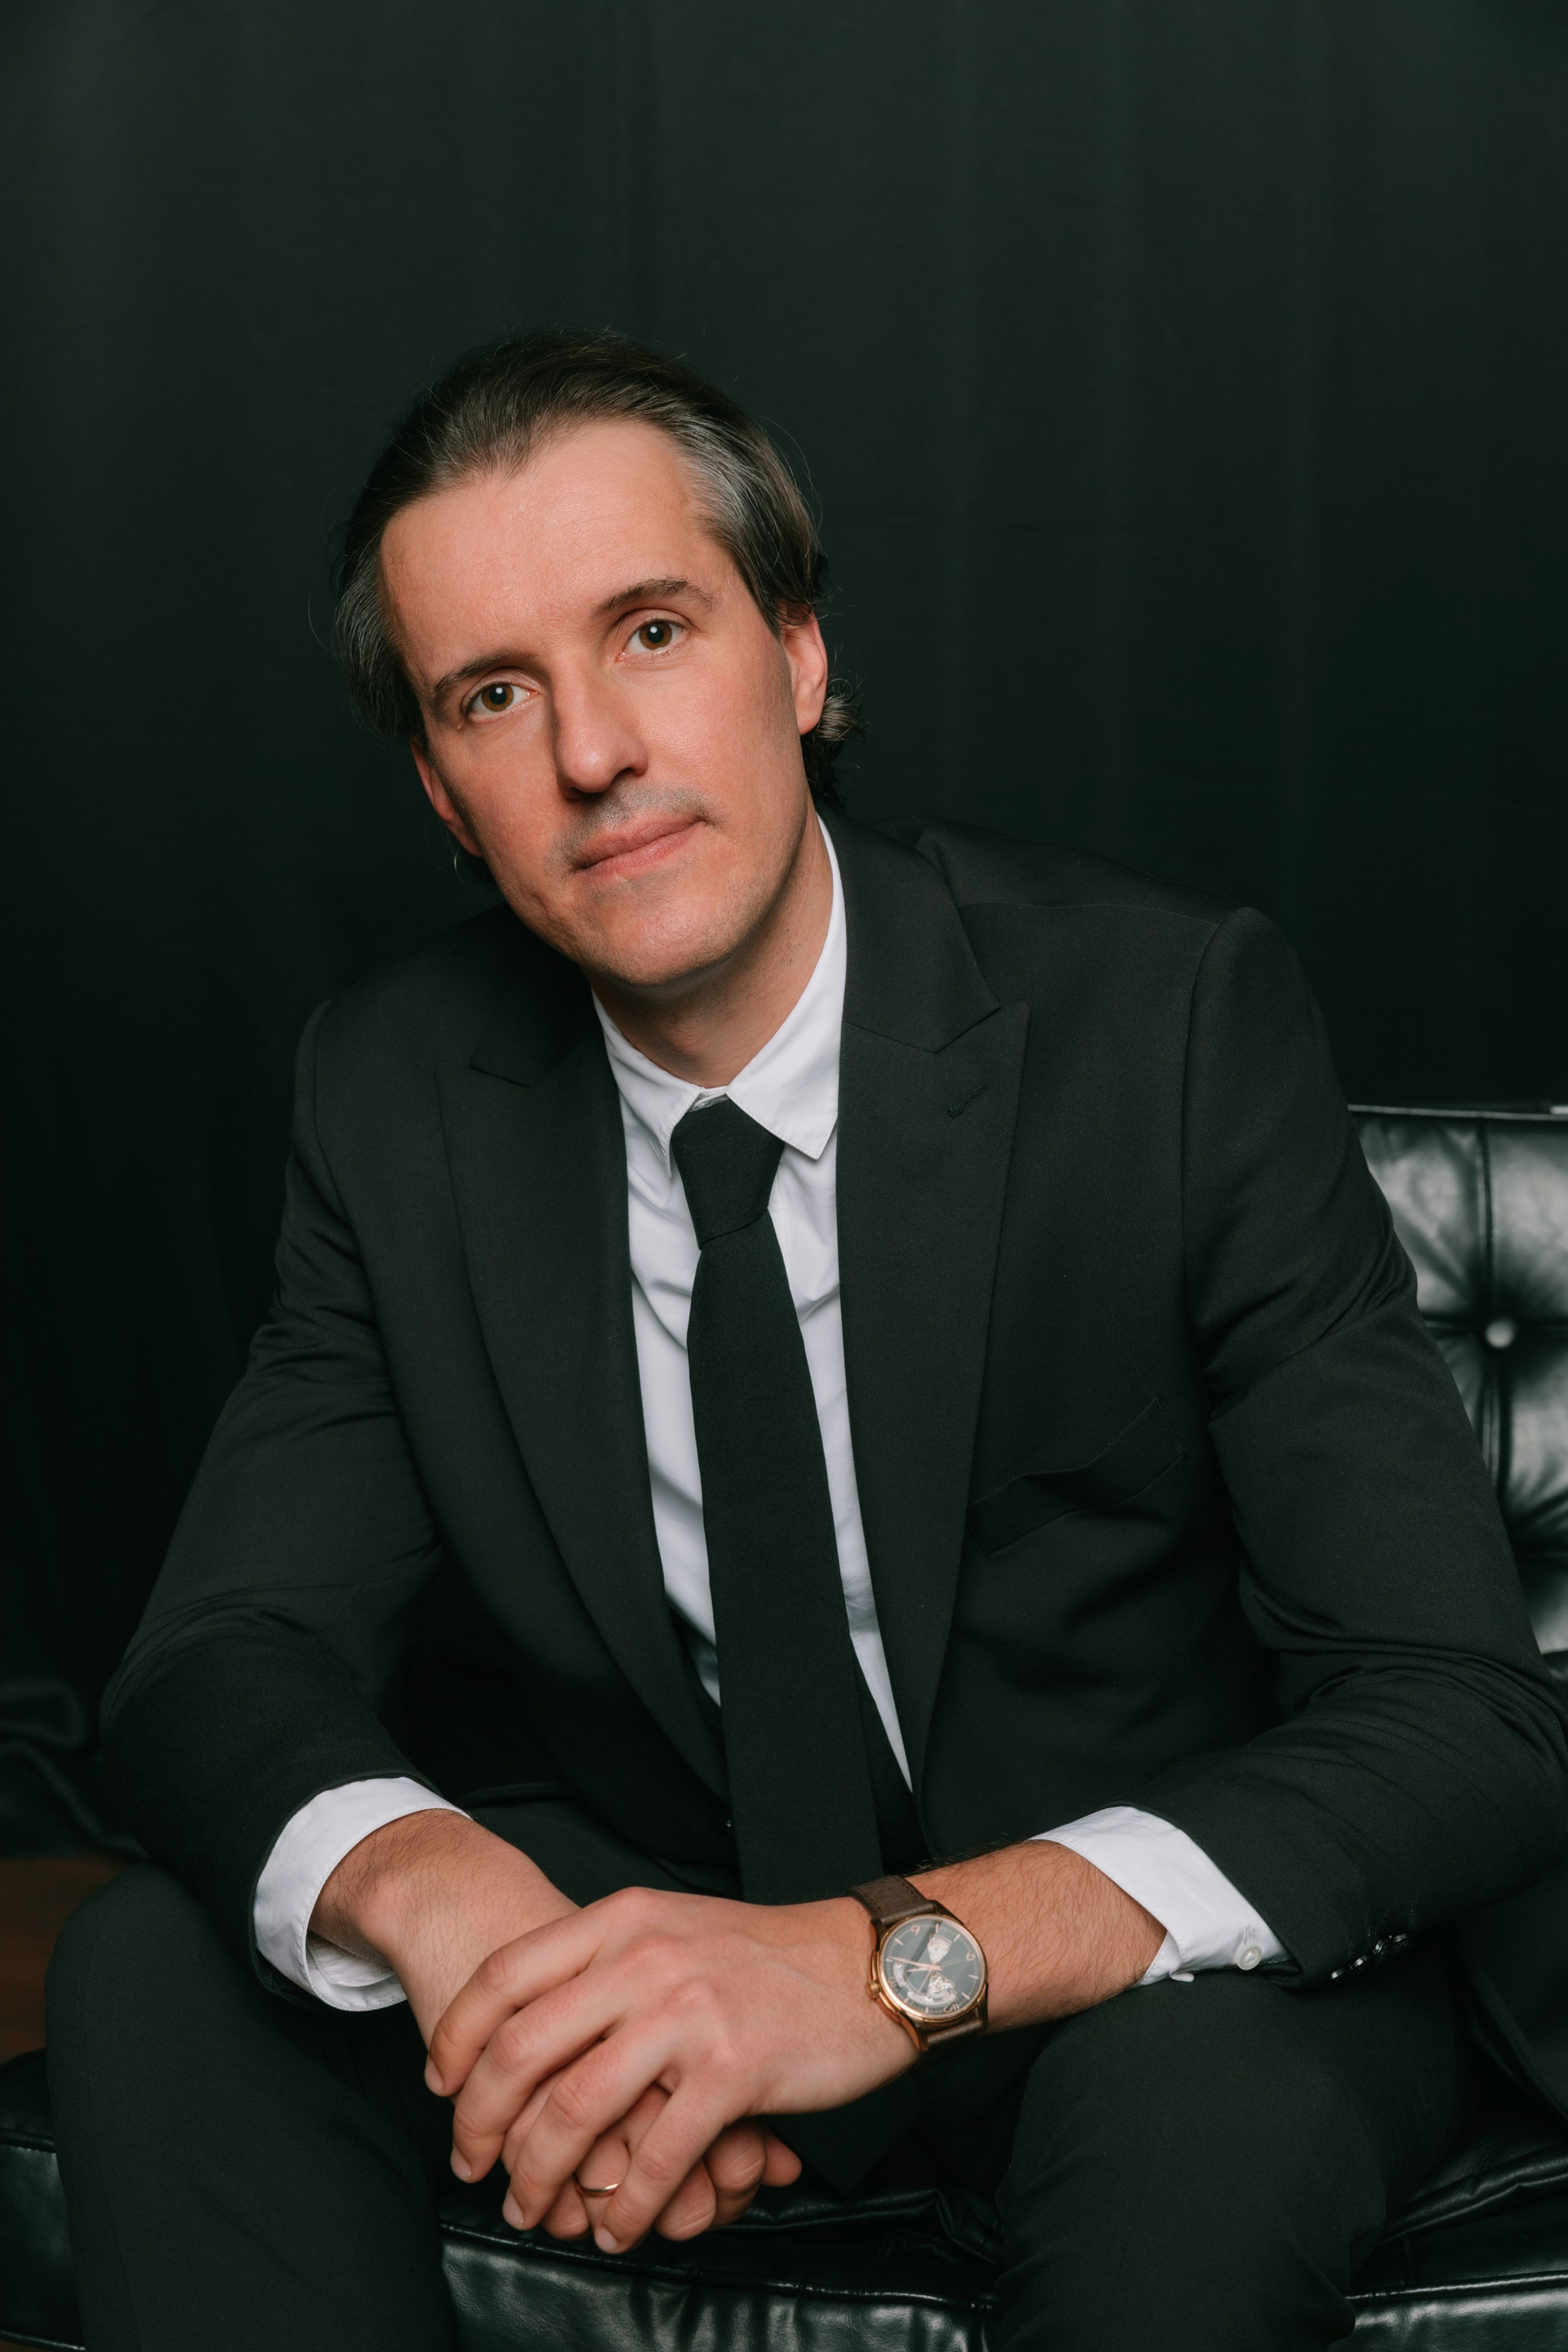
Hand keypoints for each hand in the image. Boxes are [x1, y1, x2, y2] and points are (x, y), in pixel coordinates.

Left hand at [312, 1812, 795, 2237]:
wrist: (872, 1962)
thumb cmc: (772, 1955)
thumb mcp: (676, 1929)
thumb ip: (609, 1961)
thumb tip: (537, 2019)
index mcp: (623, 1920)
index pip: (506, 1975)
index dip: (458, 2038)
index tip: (441, 2086)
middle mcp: (643, 1959)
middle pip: (522, 2050)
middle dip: (479, 2122)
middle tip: (470, 2165)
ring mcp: (686, 2013)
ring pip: (574, 2110)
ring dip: (541, 2176)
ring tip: (533, 2209)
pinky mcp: (730, 2070)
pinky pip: (655, 2155)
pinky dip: (626, 2206)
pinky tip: (619, 2227)